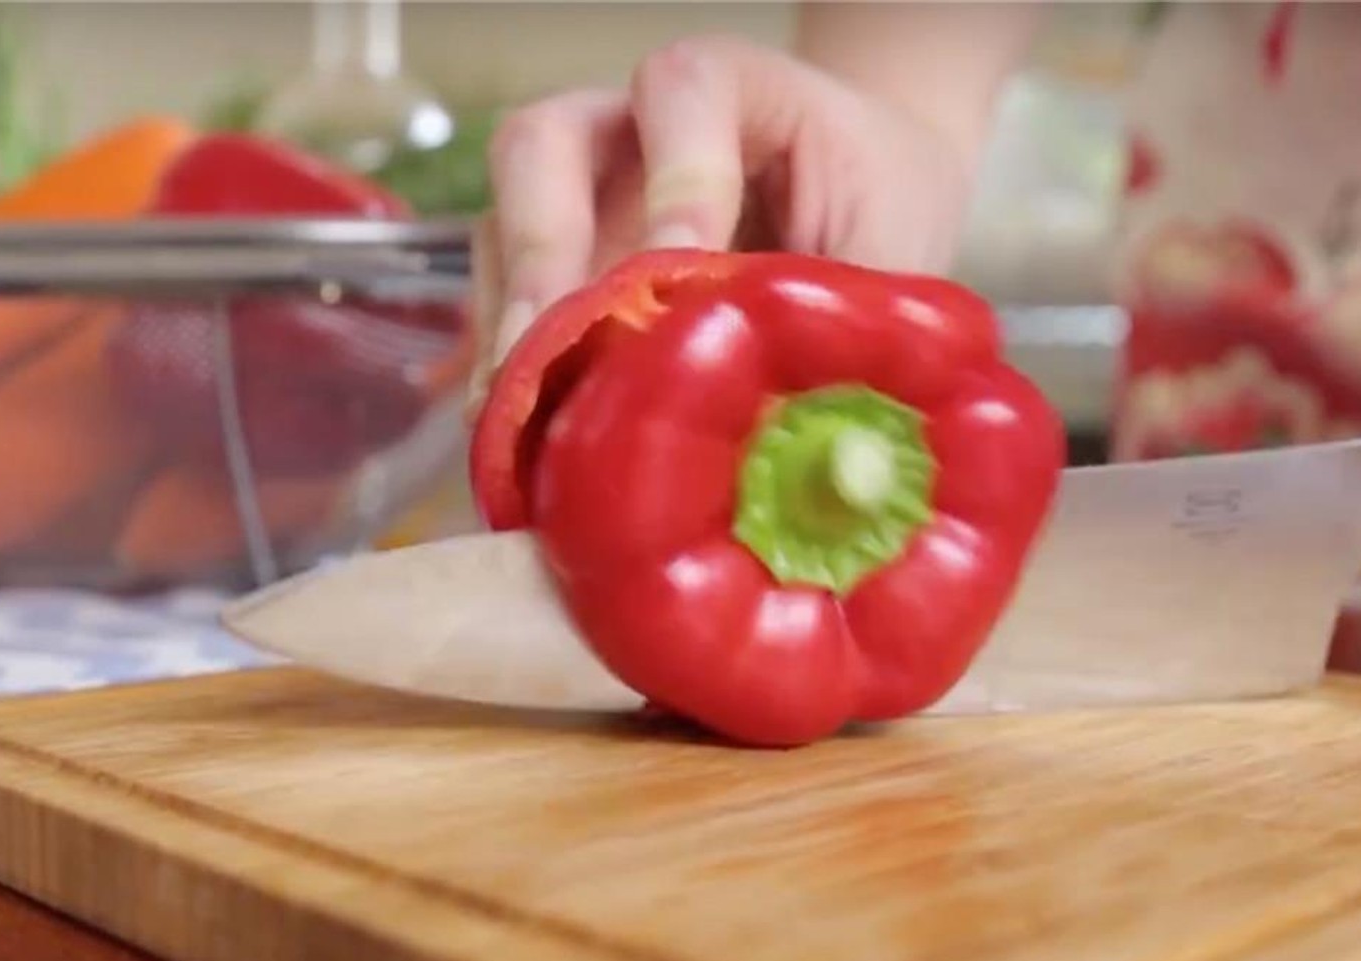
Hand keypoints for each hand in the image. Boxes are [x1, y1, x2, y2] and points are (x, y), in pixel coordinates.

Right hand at [465, 34, 978, 418]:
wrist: (861, 200)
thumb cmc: (877, 204)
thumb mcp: (889, 244)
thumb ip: (851, 308)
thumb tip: (827, 440)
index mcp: (730, 90)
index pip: (681, 95)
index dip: (678, 177)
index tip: (688, 261)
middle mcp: (629, 129)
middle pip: (542, 144)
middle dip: (543, 251)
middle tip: (554, 345)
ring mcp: (581, 195)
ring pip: (502, 226)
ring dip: (510, 323)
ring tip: (525, 413)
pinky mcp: (559, 264)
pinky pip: (504, 300)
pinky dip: (513, 366)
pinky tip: (528, 432)